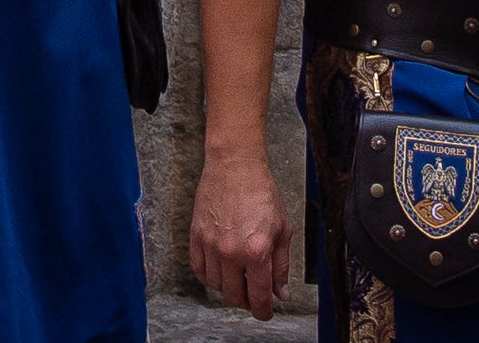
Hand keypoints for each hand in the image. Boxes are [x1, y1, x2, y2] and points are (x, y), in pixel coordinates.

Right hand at [190, 142, 294, 315]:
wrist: (235, 165)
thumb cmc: (261, 192)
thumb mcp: (282, 229)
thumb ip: (281, 265)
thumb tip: (281, 292)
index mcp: (257, 251)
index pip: (259, 296)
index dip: (263, 310)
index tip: (265, 313)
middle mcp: (232, 252)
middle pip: (234, 296)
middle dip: (246, 301)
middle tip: (253, 296)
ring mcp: (211, 245)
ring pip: (216, 286)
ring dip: (228, 288)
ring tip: (238, 278)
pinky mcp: (196, 236)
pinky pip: (198, 269)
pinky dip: (208, 277)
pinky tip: (219, 271)